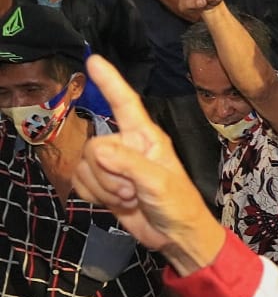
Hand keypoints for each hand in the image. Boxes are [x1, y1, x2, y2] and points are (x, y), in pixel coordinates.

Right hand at [72, 55, 224, 262]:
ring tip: (131, 197)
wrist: (174, 236)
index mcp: (147, 137)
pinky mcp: (103, 183)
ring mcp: (114, 165)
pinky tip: (116, 204)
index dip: (110, 82)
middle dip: (110, 174)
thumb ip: (129, 164)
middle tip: (134, 191)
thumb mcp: (159, 182)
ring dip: (105, 189)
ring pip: (85, 167)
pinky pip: (80, 182)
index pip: (125, 103)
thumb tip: (98, 150)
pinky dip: (95, 196)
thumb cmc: (178, 205)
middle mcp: (128, 145)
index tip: (94, 60)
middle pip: (95, 146)